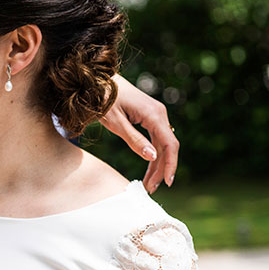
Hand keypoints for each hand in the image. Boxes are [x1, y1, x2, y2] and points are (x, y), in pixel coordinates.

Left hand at [101, 75, 178, 193]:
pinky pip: (156, 138)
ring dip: (157, 164)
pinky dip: (153, 154)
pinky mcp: (150, 116)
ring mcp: (156, 114)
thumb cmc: (104, 99)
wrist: (98, 80)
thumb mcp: (115, 122)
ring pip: (162, 144)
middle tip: (150, 189)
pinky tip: (149, 167)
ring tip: (148, 184)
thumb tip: (152, 157)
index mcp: (154, 115)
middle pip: (167, 147)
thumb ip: (134, 140)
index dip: (170, 165)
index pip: (169, 144)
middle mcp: (159, 114)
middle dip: (160, 169)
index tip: (167, 182)